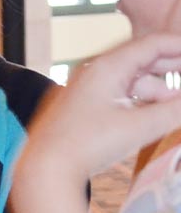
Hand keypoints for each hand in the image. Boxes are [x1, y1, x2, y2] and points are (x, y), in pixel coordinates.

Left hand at [18, 33, 180, 183]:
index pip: (151, 44)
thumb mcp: (138, 128)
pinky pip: (119, 94)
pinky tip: (153, 115)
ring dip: (158, 89)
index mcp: (107, 66)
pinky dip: (140, 100)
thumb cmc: (88, 144)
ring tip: (175, 105)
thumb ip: (174, 111)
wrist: (45, 167)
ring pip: (131, 79)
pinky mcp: (83, 106)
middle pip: (142, 59)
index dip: (179, 46)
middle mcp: (95, 71)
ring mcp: (88, 88)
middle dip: (172, 66)